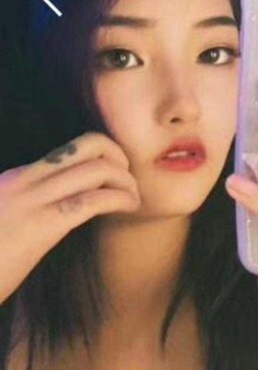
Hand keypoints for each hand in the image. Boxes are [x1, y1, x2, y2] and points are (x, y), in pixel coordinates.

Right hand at [0, 133, 140, 304]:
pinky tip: (127, 209)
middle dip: (121, 157)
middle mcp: (25, 180)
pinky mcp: (42, 225)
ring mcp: (32, 200)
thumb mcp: (9, 220)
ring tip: (132, 201)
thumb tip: (67, 207)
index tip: (116, 176)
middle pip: (90, 144)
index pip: (73, 148)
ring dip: (127, 183)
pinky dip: (121, 200)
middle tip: (128, 184)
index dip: (105, 154)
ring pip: (98, 169)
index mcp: (19, 177)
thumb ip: (34, 206)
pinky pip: (92, 200)